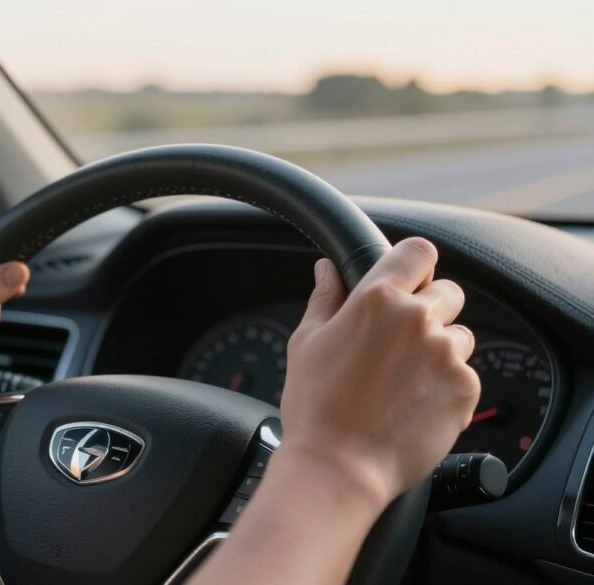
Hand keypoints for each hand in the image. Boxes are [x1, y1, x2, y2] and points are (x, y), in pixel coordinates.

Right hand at [277, 237, 479, 506]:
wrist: (338, 467)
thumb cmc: (315, 407)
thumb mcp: (306, 343)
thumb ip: (325, 298)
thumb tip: (326, 269)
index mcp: (377, 299)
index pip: (419, 252)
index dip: (415, 265)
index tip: (408, 281)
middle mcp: (417, 319)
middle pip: (448, 293)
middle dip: (430, 311)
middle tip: (399, 344)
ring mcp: (446, 354)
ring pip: (459, 336)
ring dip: (440, 350)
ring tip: (404, 382)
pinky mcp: (465, 388)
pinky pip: (465, 375)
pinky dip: (446, 387)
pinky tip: (413, 405)